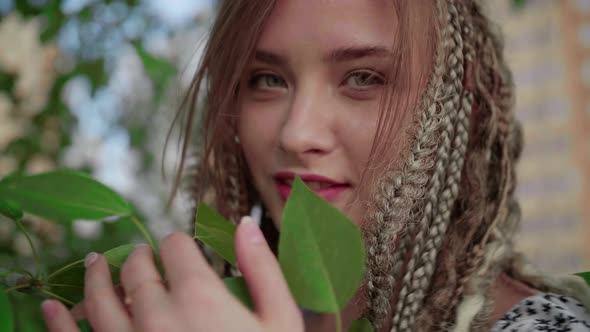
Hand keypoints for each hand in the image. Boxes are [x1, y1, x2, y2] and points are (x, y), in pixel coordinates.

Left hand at [41, 217, 304, 331]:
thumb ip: (262, 268)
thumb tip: (243, 224)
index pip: (176, 247)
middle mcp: (157, 315)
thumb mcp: (280, 319)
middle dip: (140, 257)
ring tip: (95, 265)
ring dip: (95, 277)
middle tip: (141, 257)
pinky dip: (58, 322)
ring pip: (98, 300)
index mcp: (200, 296)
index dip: (178, 242)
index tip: (180, 248)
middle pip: (136, 269)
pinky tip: (50, 307)